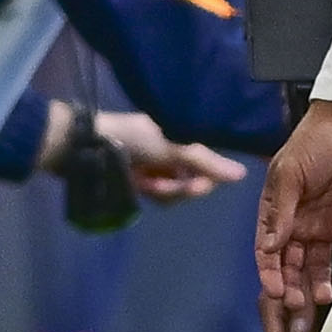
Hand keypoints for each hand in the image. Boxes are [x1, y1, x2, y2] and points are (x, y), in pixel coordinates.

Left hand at [94, 110, 247, 203]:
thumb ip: (207, 162)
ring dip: (163, 191)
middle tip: (160, 185)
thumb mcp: (173, 147)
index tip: (194, 187)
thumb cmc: (133, 139)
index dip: (205, 179)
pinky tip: (138, 186)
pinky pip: (160, 195)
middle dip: (179, 187)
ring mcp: (159, 167)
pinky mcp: (144, 180)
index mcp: (184, 136)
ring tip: (144, 184)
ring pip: (177, 191)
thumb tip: (244, 174)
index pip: (209, 164)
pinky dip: (152, 193)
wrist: (88, 148)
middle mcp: (175, 151)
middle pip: (194, 181)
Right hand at [256, 103, 331, 331]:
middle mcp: (301, 226)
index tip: (275, 293)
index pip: (270, 252)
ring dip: (318, 283)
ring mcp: (327, 226)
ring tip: (322, 299)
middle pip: (294, 265)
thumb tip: (269, 247)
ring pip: (320, 264)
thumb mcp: (289, 173)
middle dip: (294, 287)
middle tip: (299, 307)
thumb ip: (281, 210)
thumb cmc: (312, 143)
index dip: (270, 274)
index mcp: (279, 214)